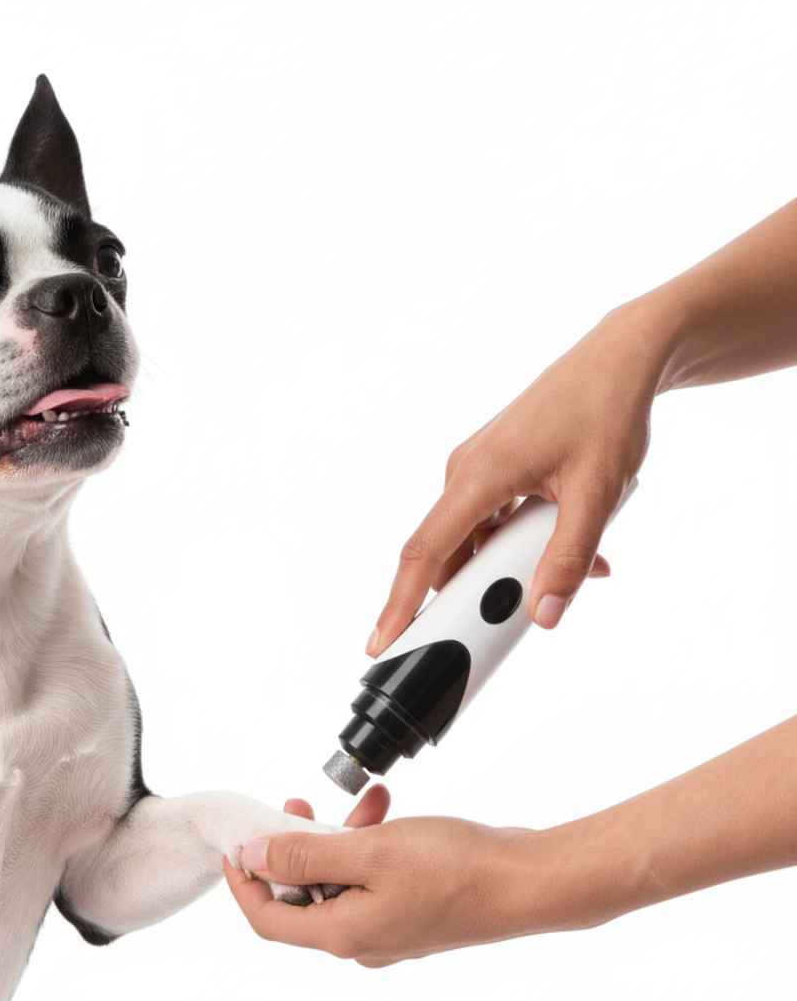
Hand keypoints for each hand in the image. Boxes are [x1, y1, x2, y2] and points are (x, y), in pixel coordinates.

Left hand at [226, 799, 538, 966]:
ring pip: (340, 880)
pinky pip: (372, 877)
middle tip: (295, 805)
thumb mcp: (368, 851)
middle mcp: (362, 940)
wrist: (527, 881)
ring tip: (357, 800)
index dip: (245, 884)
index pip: (268, 920)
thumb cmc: (455, 868)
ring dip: (338, 837)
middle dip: (295, 846)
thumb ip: (305, 854)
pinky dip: (370, 843)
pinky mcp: (413, 911)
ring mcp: (390, 928)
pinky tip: (382, 808)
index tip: (238, 844)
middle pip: (302, 898)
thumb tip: (253, 857)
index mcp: (343, 934)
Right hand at [369, 303, 662, 655]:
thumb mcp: (597, 494)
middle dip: (483, 590)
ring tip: (583, 562)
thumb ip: (568, 559)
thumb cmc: (606, 412)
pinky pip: (492, 521)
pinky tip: (569, 538)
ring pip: (476, 541)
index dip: (400, 603)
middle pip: (449, 554)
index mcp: (478, 474)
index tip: (381, 642)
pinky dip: (524, 541)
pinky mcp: (492, 470)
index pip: (425, 551)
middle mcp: (464, 472)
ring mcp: (476, 470)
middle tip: (517, 615)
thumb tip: (545, 615)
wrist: (619, 358)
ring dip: (516, 564)